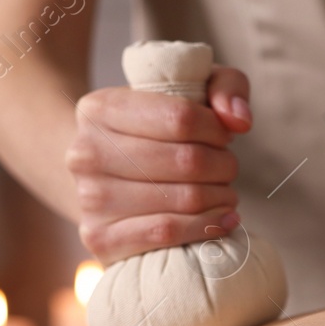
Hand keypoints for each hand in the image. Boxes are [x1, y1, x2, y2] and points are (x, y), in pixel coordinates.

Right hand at [66, 65, 250, 262]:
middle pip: (187, 161)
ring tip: (225, 193)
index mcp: (100, 107)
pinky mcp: (100, 238)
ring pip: (184, 198)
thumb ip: (225, 87)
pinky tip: (224, 220)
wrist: (104, 182)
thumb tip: (239, 120)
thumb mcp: (188, 92)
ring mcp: (90, 199)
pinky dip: (206, 228)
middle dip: (223, 166)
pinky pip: (168, 232)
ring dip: (220, 197)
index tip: (225, 136)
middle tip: (227, 169)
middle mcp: (86, 152)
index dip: (217, 129)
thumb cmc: (154, 134)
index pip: (181, 118)